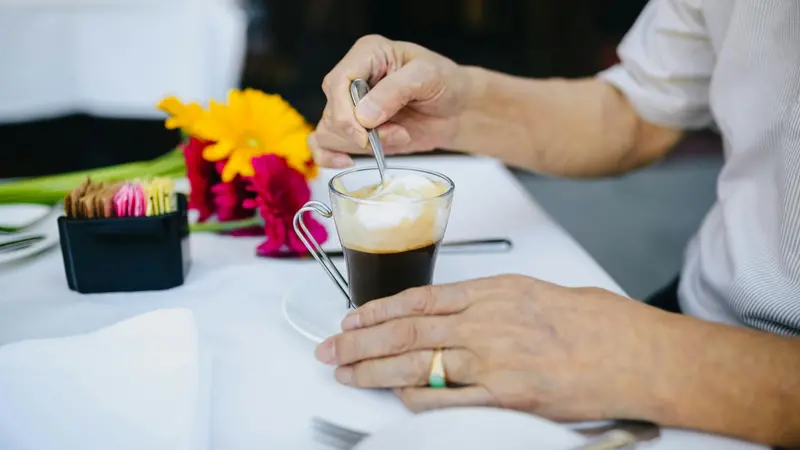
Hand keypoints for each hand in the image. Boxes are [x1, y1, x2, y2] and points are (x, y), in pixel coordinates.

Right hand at [309, 34, 472, 167]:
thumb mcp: (427, 77)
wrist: (457, 110)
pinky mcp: (354, 131)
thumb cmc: (446, 84)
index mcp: (366, 55)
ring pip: (330, 131)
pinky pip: (324, 146)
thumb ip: (395, 91)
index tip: (364, 133)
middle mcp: (352, 79)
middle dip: (362, 132)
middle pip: (332, 110)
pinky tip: (347, 162)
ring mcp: (351, 107)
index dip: (345, 112)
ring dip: (363, 145)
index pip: (337, 82)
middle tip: (399, 133)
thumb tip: (363, 116)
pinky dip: (330, 157)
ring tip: (399, 136)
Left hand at [314, 275, 671, 421]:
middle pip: (405, 330)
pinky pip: (445, 399)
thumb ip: (487, 303)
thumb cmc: (594, 321)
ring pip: (415, 362)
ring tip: (347, 372)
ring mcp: (492, 360)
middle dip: (359, 341)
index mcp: (492, 291)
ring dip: (373, 369)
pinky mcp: (505, 396)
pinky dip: (414, 397)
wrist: (633, 352)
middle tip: (330, 349)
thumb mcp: (534, 292)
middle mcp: (485, 322)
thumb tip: (450, 316)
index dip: (377, 309)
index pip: (418, 299)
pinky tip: (396, 396)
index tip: (352, 318)